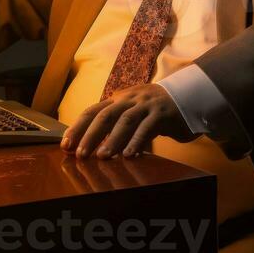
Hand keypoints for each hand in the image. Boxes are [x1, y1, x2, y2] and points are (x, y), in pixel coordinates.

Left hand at [61, 83, 195, 158]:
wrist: (188, 96)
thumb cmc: (155, 110)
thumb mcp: (132, 113)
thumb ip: (115, 126)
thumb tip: (91, 145)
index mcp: (118, 99)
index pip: (92, 111)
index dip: (77, 128)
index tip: (65, 145)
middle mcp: (129, 99)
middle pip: (105, 115)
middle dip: (90, 135)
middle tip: (80, 154)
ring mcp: (146, 105)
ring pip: (125, 120)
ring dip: (113, 139)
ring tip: (103, 156)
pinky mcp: (163, 113)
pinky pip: (148, 127)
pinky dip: (138, 141)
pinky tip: (130, 155)